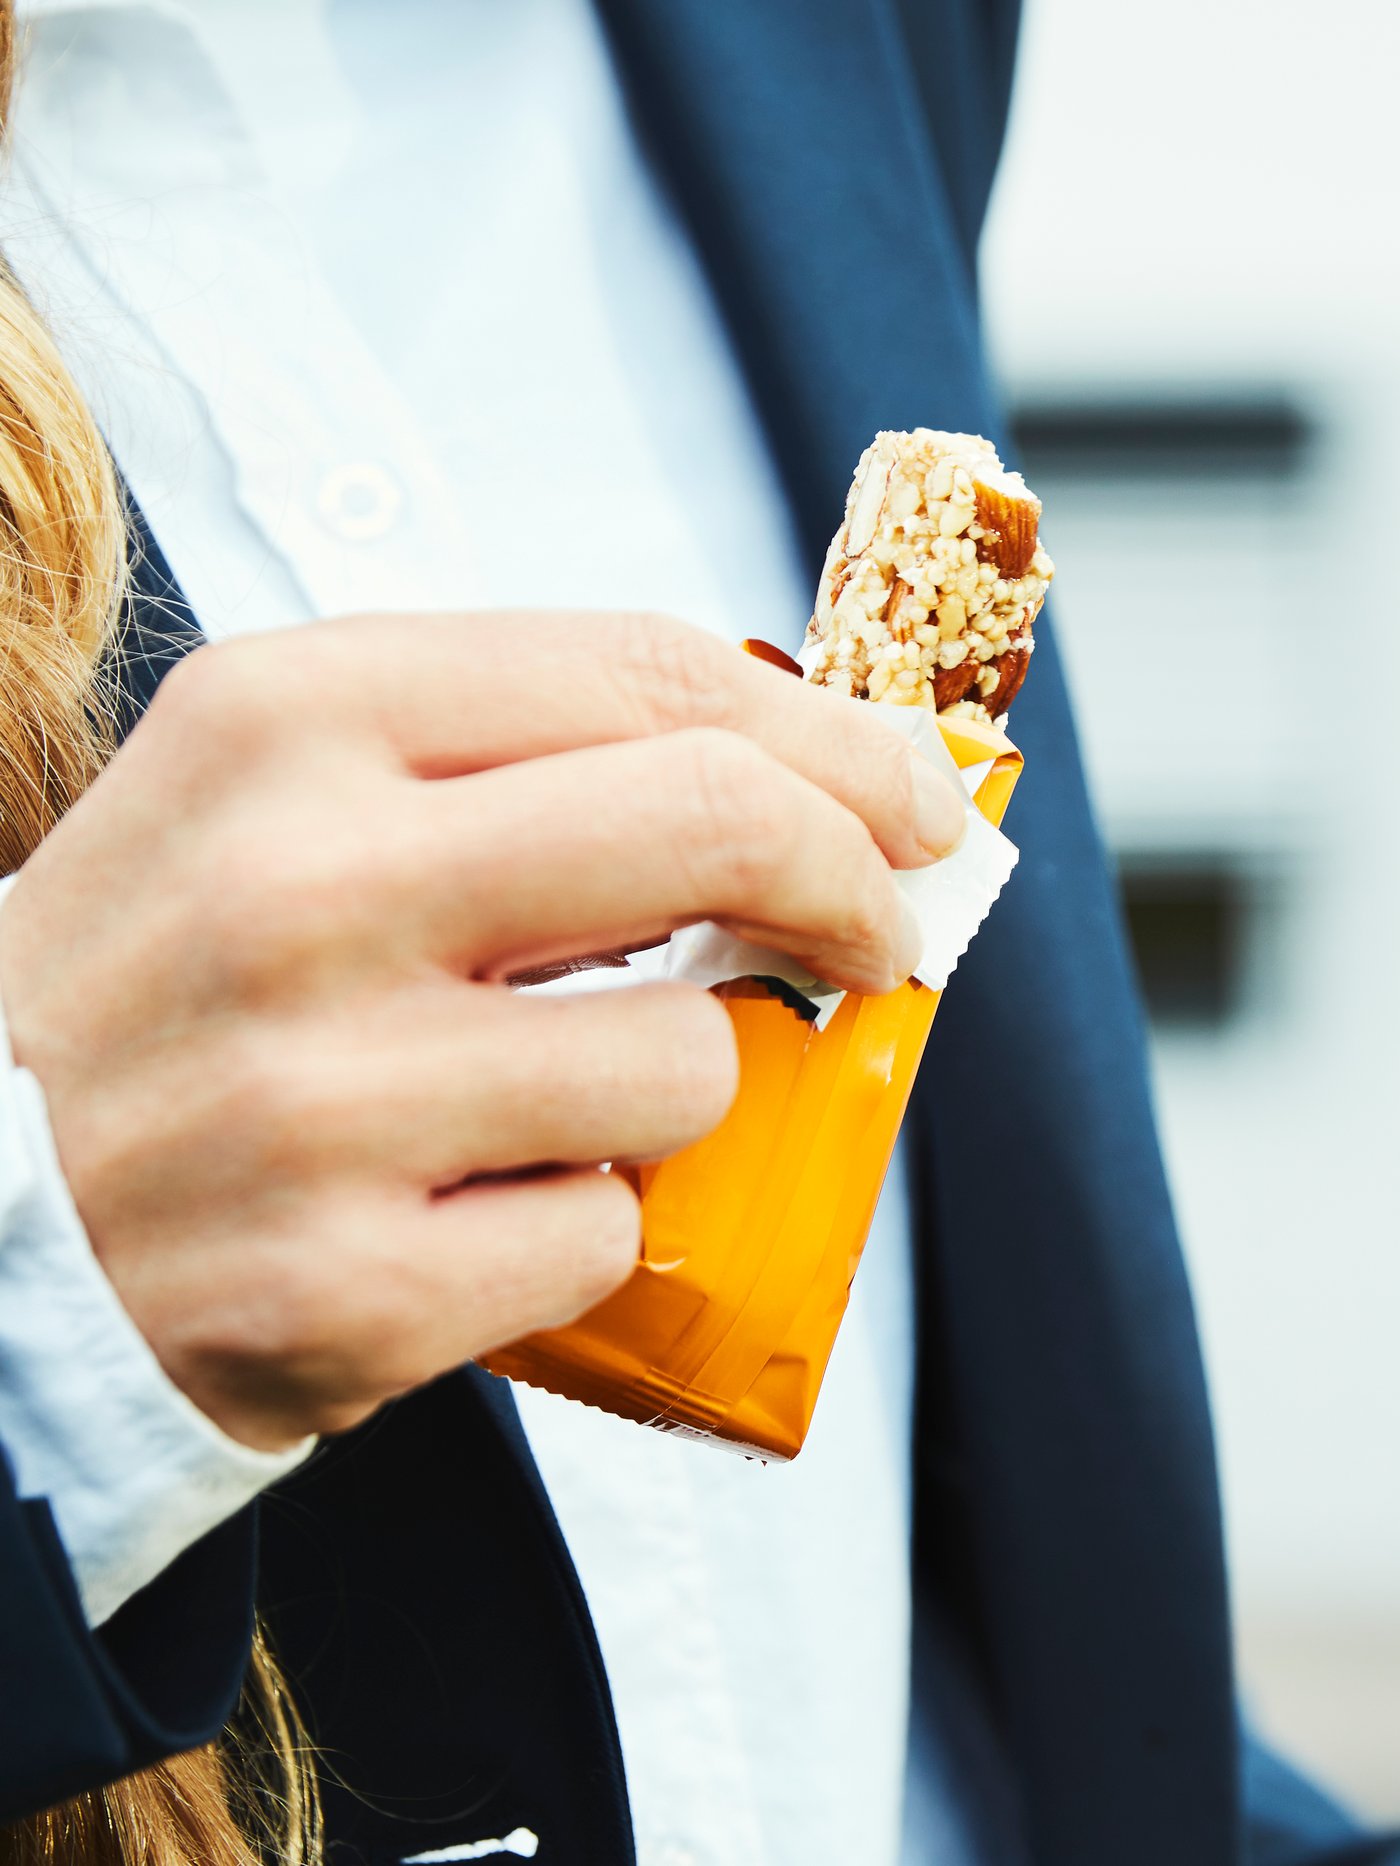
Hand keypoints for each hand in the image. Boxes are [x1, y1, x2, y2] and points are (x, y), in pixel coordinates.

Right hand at [0, 612, 963, 1449]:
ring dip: (671, 1090)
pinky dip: (578, 1229)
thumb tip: (793, 769)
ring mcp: (318, 1101)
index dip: (828, 736)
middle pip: (714, 823)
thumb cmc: (163, 987)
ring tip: (546, 1105)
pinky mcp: (346, 1289)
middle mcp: (296, 889)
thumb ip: (504, 759)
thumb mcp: (272, 797)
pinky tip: (463, 1219)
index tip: (908, 796)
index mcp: (283, 722)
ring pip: (687, 1064)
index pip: (643, 673)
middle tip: (876, 934)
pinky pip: (605, 1236)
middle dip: (850, 879)